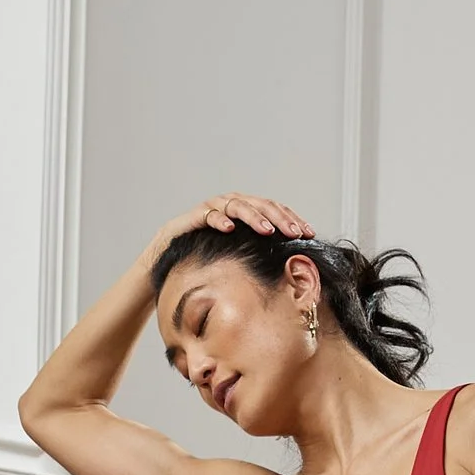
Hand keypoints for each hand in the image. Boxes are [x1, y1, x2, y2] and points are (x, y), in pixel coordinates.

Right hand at [143, 193, 312, 265]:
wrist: (165, 264)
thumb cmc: (205, 264)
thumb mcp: (238, 262)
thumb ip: (260, 257)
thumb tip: (295, 270)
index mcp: (246, 214)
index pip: (274, 211)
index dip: (293, 220)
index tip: (309, 234)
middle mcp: (230, 206)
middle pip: (260, 204)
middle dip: (279, 218)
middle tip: (294, 232)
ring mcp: (210, 209)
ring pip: (237, 205)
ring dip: (253, 217)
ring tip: (266, 230)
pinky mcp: (191, 218)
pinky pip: (207, 214)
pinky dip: (219, 219)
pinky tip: (230, 228)